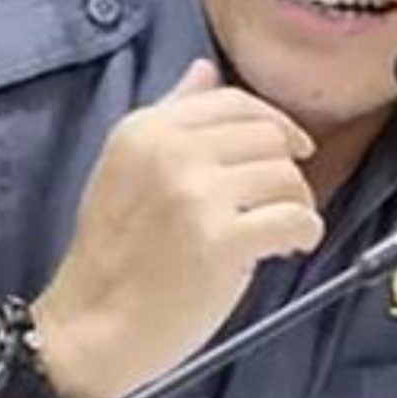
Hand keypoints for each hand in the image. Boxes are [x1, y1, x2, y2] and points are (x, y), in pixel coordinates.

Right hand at [32, 59, 322, 397]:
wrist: (91, 328)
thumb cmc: (115, 251)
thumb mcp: (126, 163)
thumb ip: (171, 112)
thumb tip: (206, 69)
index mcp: (147, 129)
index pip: (234, 102)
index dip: (274, 121)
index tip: (294, 145)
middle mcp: (171, 152)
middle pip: (267, 136)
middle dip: (287, 168)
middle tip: (282, 200)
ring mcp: (196, 195)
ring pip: (286, 176)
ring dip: (297, 203)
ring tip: (283, 227)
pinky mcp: (220, 242)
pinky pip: (294, 219)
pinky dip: (305, 232)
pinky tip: (292, 246)